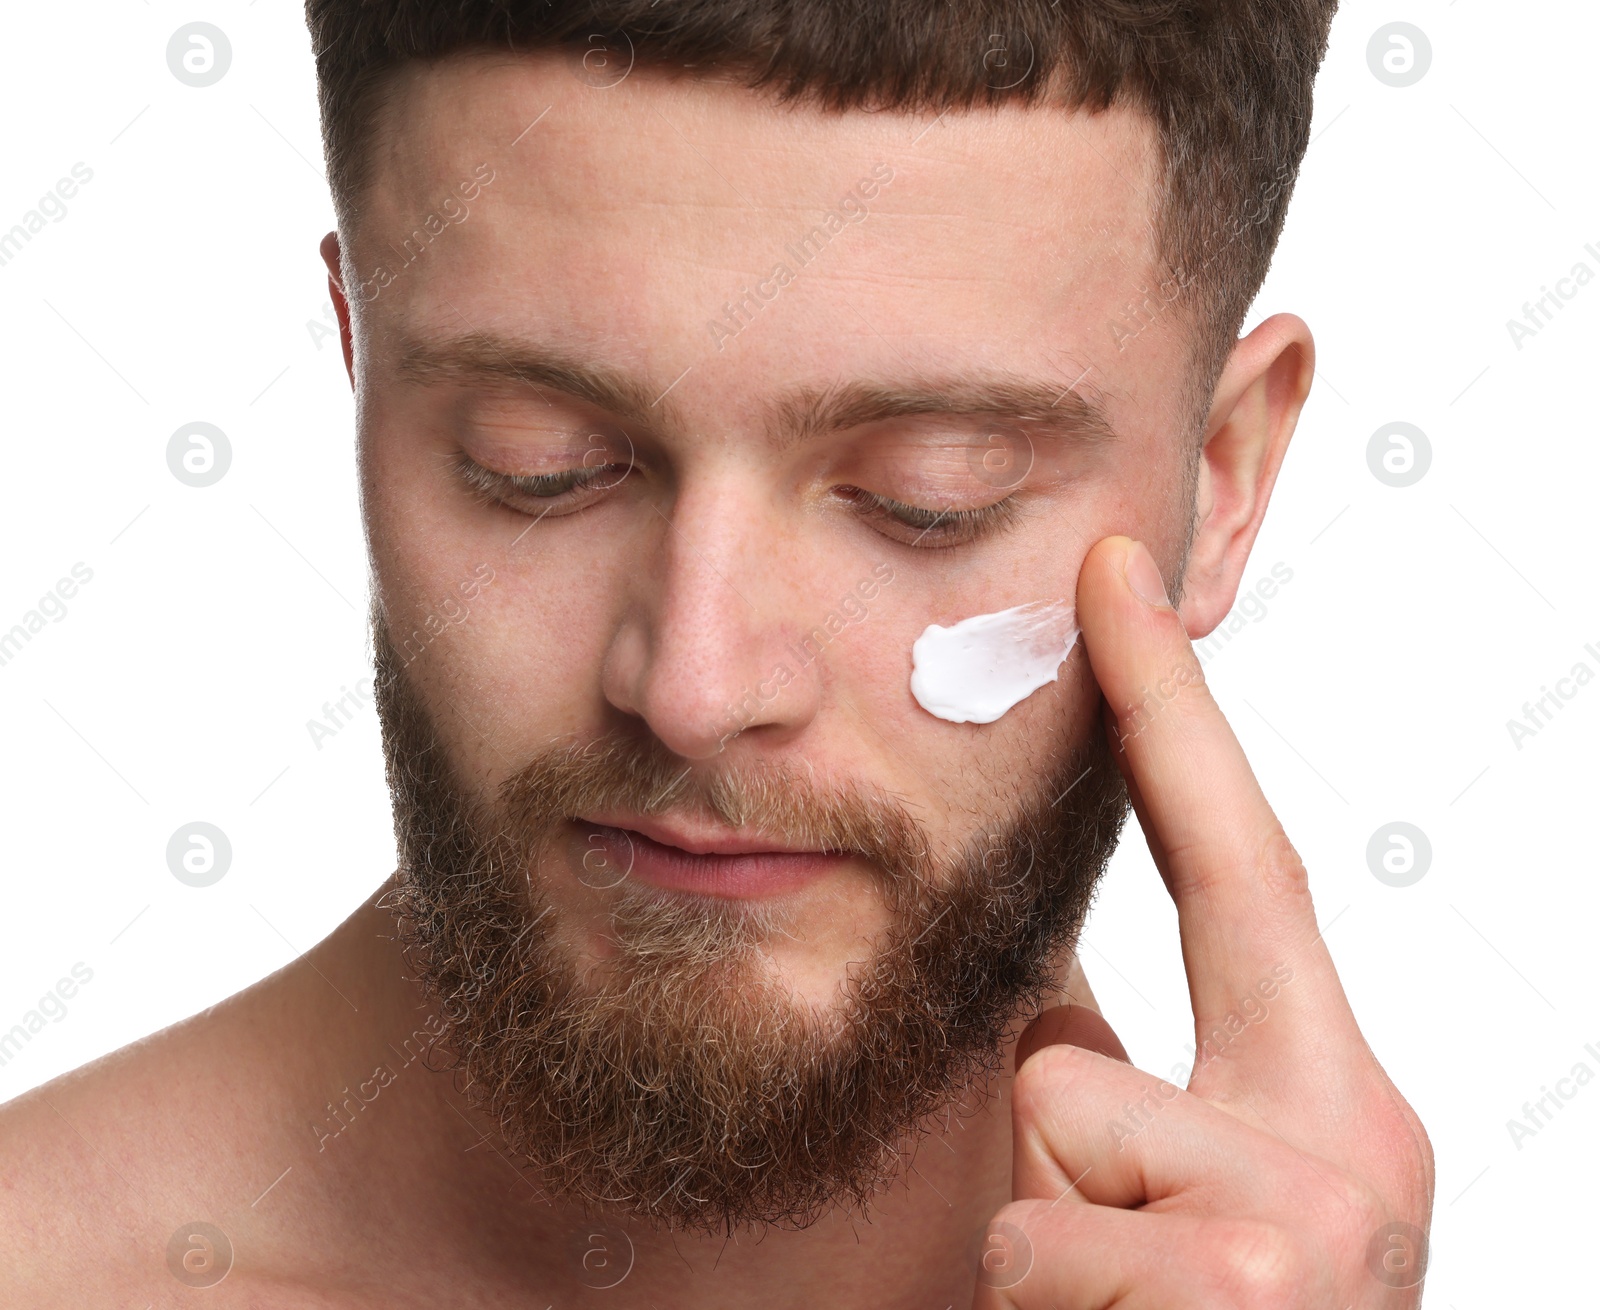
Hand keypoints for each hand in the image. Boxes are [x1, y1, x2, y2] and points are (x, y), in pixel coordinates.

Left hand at [973, 536, 1433, 1308]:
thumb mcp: (1193, 1212)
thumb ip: (1134, 1092)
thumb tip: (1055, 1002)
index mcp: (1336, 1109)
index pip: (1242, 861)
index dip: (1171, 709)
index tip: (1111, 573)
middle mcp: (1349, 1153)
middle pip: (1085, 1039)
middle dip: (1064, 1121)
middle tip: (1137, 1251)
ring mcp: (1300, 1234)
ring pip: (1054, 1136)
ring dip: (1052, 1245)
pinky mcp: (1234, 1296)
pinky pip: (1041, 1245)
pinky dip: (1049, 1306)